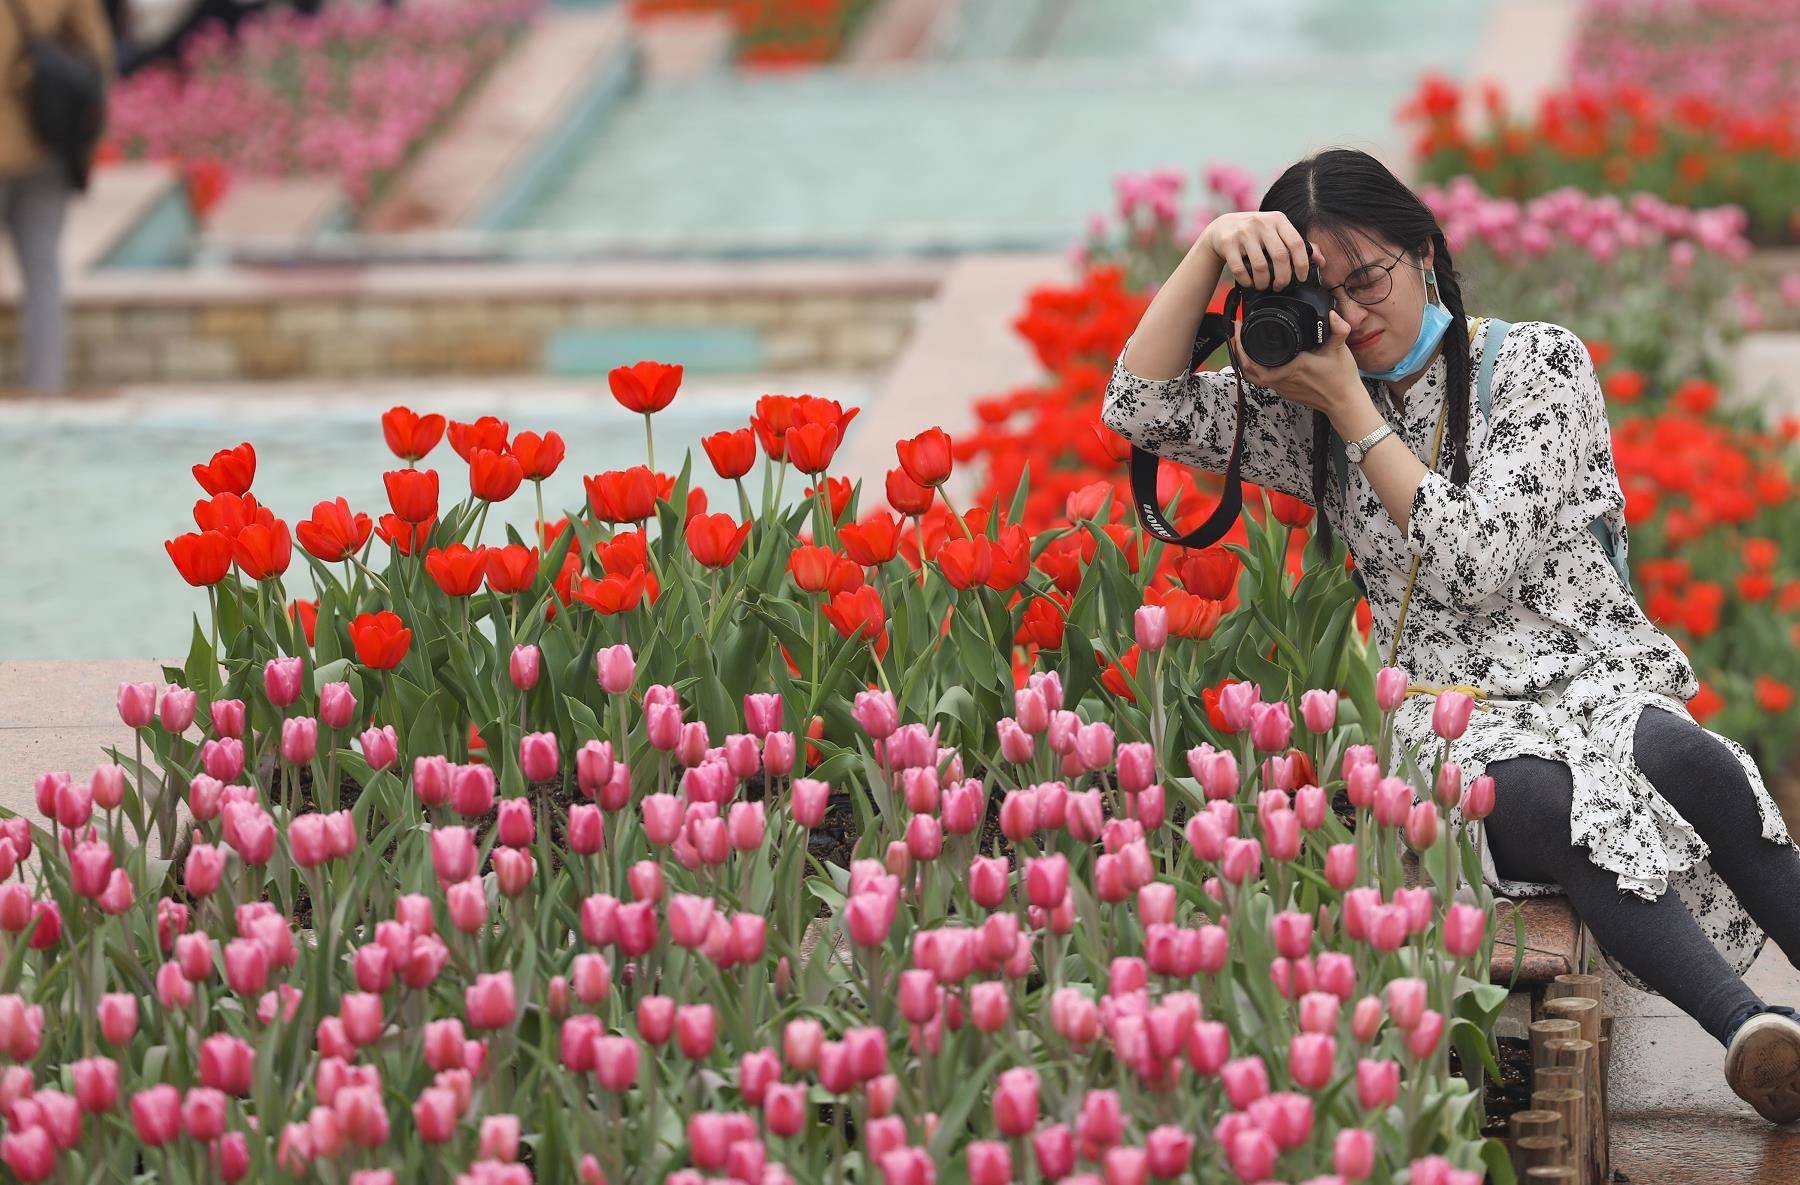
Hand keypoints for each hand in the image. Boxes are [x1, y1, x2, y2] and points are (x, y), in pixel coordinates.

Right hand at [1199, 211, 1323, 289]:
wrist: (1222, 227)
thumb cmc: (1255, 232)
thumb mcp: (1277, 232)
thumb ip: (1298, 244)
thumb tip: (1321, 261)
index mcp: (1278, 219)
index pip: (1297, 243)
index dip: (1302, 265)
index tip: (1301, 278)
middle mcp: (1261, 222)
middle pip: (1280, 256)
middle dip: (1283, 278)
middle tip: (1281, 286)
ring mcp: (1243, 232)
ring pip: (1260, 266)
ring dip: (1264, 282)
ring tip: (1264, 286)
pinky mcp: (1228, 242)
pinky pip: (1240, 269)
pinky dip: (1247, 281)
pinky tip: (1249, 282)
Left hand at [1231, 308, 1362, 419]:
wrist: (1343, 402)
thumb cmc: (1341, 378)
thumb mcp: (1340, 349)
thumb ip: (1338, 329)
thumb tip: (1332, 314)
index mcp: (1291, 367)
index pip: (1255, 358)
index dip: (1242, 343)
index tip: (1241, 325)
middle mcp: (1282, 379)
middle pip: (1246, 368)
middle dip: (1238, 349)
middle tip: (1238, 332)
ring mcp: (1281, 388)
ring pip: (1252, 377)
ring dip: (1244, 361)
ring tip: (1242, 344)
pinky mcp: (1284, 392)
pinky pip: (1262, 381)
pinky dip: (1255, 370)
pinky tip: (1257, 359)